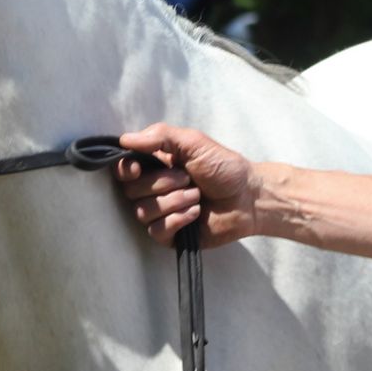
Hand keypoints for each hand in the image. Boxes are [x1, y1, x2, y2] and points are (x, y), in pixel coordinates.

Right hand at [114, 123, 259, 247]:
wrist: (248, 196)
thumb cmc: (223, 166)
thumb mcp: (193, 142)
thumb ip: (160, 136)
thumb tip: (124, 139)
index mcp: (155, 165)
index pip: (123, 169)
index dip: (125, 170)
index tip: (138, 168)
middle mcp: (153, 189)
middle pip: (130, 191)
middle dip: (160, 184)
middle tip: (187, 179)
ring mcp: (161, 213)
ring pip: (142, 212)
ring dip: (173, 202)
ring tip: (196, 196)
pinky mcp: (170, 234)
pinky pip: (156, 230)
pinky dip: (176, 219)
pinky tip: (195, 213)